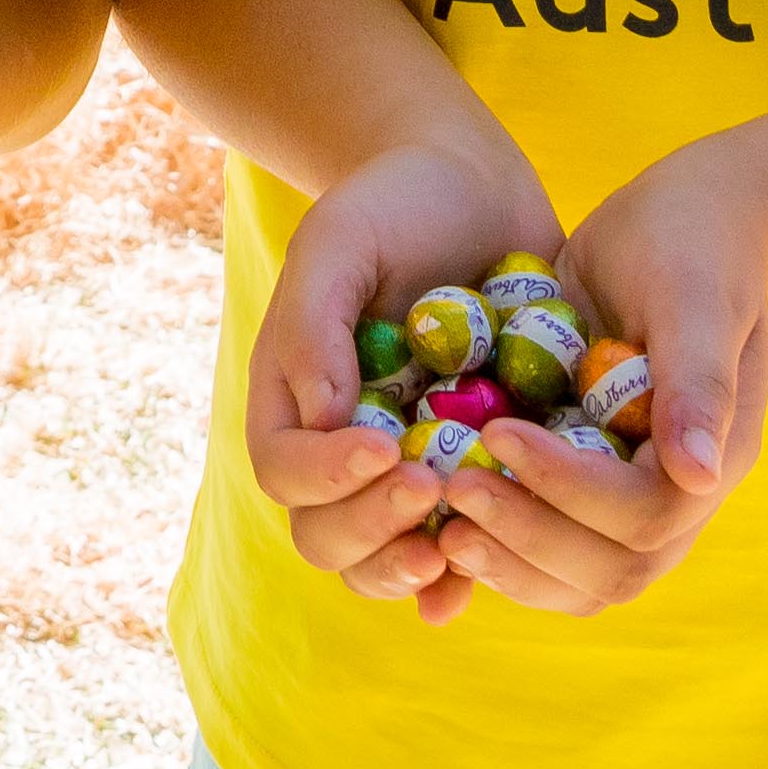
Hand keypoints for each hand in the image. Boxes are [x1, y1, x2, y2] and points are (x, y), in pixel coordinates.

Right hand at [239, 138, 560, 614]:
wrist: (473, 189)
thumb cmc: (392, 206)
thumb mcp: (341, 242)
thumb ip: (317, 324)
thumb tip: (322, 420)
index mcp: (296, 400)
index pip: (286, 471)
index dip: (327, 477)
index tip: (385, 445)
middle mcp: (342, 451)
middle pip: (329, 536)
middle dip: (375, 527)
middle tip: (432, 486)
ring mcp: (408, 471)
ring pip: (387, 560)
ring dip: (416, 564)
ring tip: (466, 535)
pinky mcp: (472, 476)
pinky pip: (460, 550)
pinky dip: (464, 577)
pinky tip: (481, 579)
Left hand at [436, 142, 767, 618]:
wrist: (681, 220)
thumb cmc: (691, 244)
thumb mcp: (694, 299)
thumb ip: (696, 383)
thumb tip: (697, 476)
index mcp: (710, 460)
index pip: (642, 517)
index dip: (568, 488)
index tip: (500, 434)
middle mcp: (673, 495)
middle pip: (607, 568)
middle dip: (527, 536)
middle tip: (452, 489)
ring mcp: (626, 493)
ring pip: (573, 576)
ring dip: (506, 558)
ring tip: (438, 521)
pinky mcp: (583, 479)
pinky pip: (542, 541)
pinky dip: (496, 542)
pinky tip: (436, 517)